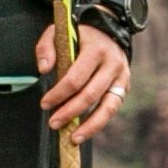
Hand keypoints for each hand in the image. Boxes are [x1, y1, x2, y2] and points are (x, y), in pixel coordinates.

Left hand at [35, 18, 130, 141]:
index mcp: (96, 49)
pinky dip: (98, 123)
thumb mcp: (59, 32)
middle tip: (52, 123)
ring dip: (89, 126)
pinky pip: (111, 109)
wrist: (110, 28)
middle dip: (70, 112)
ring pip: (107, 107)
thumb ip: (47, 47)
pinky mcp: (124, 87)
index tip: (44, 103)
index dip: (59, 94)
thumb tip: (43, 70)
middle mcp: (112, 64)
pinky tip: (83, 132)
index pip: (76, 78)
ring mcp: (121, 77)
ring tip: (72, 138)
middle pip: (90, 95)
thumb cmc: (79, 34)